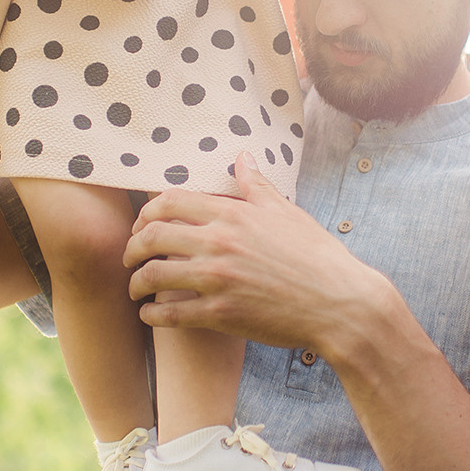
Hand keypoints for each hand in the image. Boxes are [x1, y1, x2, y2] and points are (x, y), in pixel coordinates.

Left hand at [126, 153, 396, 351]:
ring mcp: (217, 279)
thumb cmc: (317, 256)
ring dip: (136, 282)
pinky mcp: (220, 314)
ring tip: (136, 288)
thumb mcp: (287, 212)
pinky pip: (170, 313)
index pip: (169, 202)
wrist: (339, 303)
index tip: (141, 226)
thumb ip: (256, 185)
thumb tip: (242, 155)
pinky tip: (150, 314)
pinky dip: (152, 314)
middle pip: (152, 236)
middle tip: (130, 258)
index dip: (146, 213)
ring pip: (154, 275)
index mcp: (233, 214)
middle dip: (132, 247)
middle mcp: (219, 243)